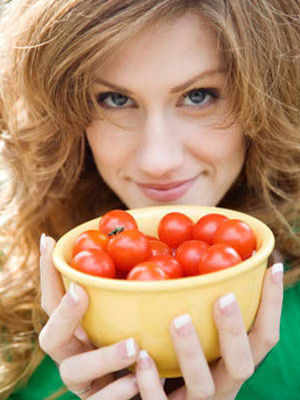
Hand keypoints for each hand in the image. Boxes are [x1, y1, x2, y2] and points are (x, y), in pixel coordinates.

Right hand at [39, 235, 139, 398]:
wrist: (162, 384)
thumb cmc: (145, 338)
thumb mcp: (136, 311)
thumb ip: (131, 290)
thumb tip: (148, 240)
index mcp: (75, 329)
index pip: (53, 298)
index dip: (47, 272)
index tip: (49, 240)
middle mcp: (72, 353)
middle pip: (51, 336)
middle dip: (63, 312)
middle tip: (80, 292)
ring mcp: (83, 382)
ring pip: (73, 372)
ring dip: (101, 356)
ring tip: (134, 346)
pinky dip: (118, 390)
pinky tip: (137, 381)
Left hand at [134, 263, 282, 399]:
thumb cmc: (186, 365)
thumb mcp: (206, 345)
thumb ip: (208, 315)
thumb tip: (215, 265)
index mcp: (235, 364)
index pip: (264, 337)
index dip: (273, 305)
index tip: (274, 268)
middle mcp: (223, 385)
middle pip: (241, 364)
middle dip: (235, 331)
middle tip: (224, 298)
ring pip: (202, 384)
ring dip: (192, 351)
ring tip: (179, 320)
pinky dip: (151, 380)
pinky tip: (142, 355)